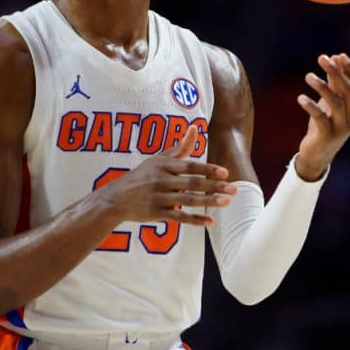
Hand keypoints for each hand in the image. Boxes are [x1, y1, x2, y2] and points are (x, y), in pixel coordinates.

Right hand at [94, 126, 235, 225]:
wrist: (116, 198)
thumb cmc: (142, 176)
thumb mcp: (158, 159)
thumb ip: (179, 147)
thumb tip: (194, 128)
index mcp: (163, 165)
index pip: (190, 166)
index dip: (208, 169)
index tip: (225, 173)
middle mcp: (161, 180)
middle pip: (192, 183)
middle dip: (214, 186)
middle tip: (234, 189)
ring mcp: (159, 197)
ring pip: (188, 200)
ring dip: (209, 202)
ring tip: (226, 202)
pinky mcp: (156, 213)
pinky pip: (179, 217)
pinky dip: (195, 220)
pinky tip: (209, 222)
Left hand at [296, 53, 349, 179]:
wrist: (318, 154)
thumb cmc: (326, 123)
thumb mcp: (331, 102)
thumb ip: (335, 82)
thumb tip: (335, 57)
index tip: (339, 55)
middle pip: (349, 91)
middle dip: (336, 72)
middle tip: (322, 58)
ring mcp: (342, 128)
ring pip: (336, 103)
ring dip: (322, 87)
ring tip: (308, 76)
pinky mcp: (327, 136)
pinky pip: (320, 118)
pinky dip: (310, 106)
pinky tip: (300, 98)